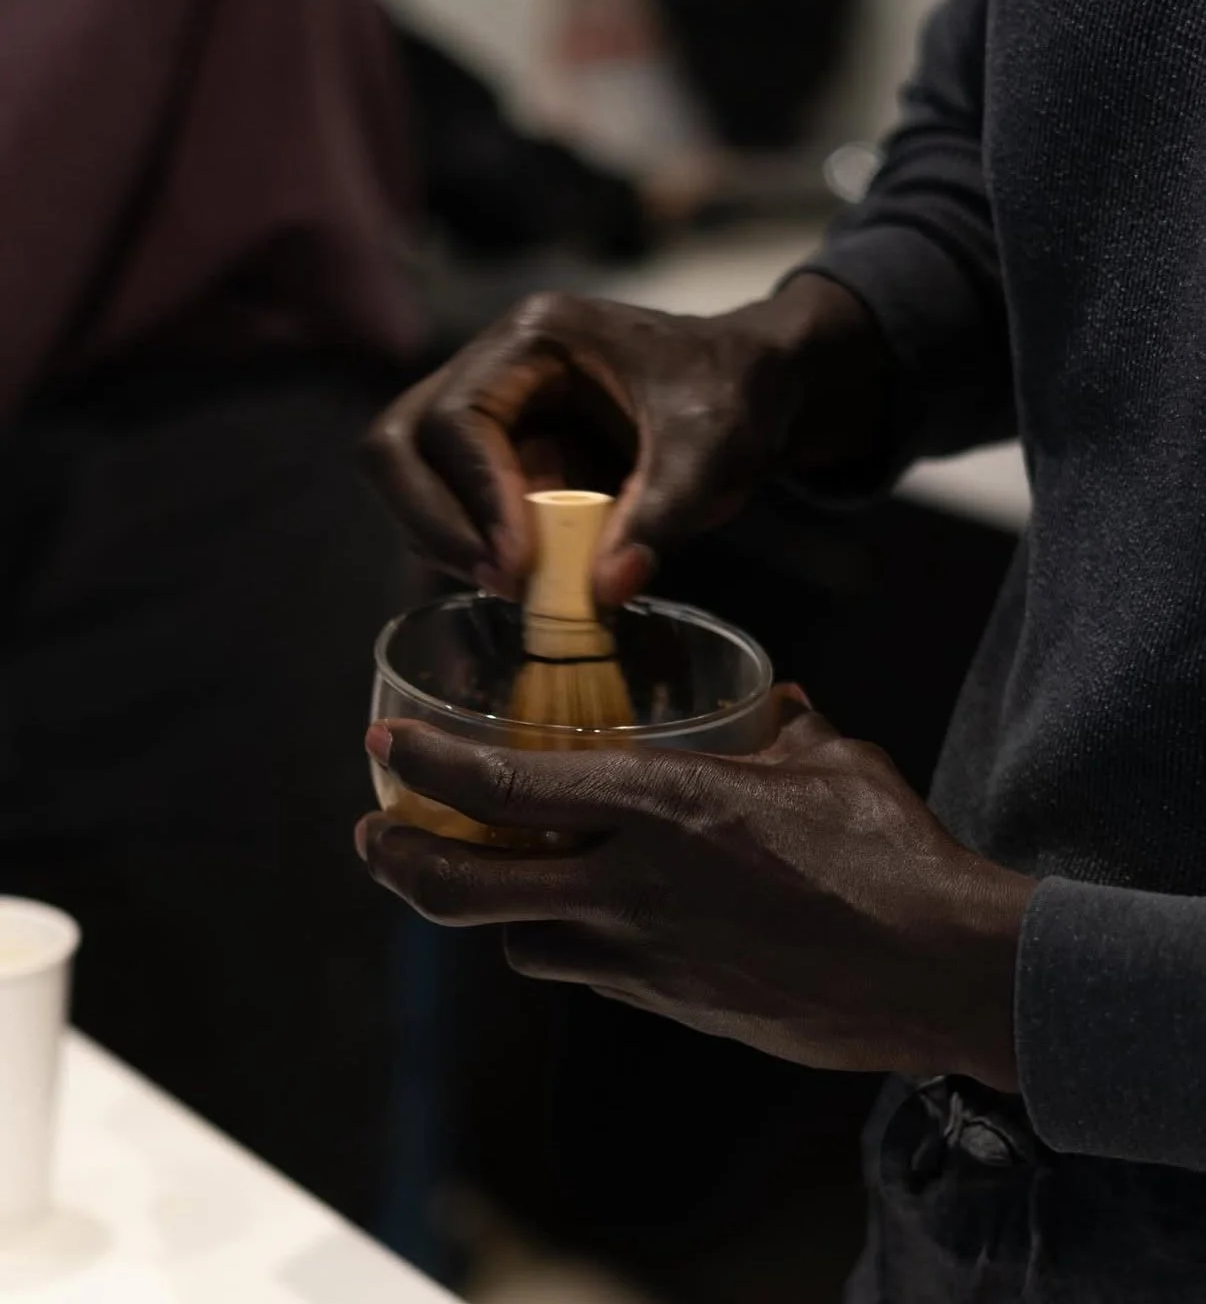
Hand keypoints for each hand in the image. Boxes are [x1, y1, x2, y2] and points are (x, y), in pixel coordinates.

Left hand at [356, 701, 1034, 1089]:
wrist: (936, 970)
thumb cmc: (887, 851)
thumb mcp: (829, 762)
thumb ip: (783, 728)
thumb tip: (778, 706)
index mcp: (659, 804)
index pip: (504, 782)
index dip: (427, 762)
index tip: (383, 742)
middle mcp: (629, 884)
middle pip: (466, 888)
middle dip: (400, 862)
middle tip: (374, 836)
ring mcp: (644, 956)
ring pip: (517, 940)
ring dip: (492, 907)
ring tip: (491, 876)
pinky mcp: (671, 1005)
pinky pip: (587, 972)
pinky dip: (568, 943)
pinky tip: (597, 918)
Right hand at [364, 275, 890, 604]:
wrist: (757, 388)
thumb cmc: (738, 395)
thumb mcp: (714, 451)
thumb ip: (661, 516)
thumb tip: (602, 593)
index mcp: (534, 338)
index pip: (456, 419)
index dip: (474, 497)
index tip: (517, 565)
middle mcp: (494, 369)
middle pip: (399, 446)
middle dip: (434, 522)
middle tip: (501, 582)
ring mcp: (491, 415)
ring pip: (412, 481)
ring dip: (451, 542)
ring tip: (523, 586)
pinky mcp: (503, 459)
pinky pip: (453, 510)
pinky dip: (476, 550)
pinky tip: (529, 579)